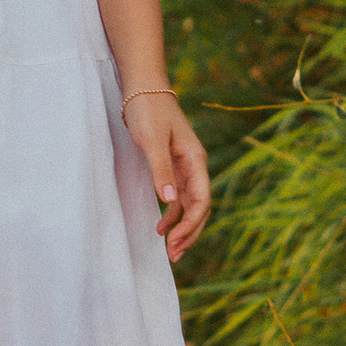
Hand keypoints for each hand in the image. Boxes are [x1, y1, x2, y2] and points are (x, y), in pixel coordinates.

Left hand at [121, 91, 210, 264]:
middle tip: (174, 255)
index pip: (201, 200)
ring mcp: (185, 167)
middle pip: (200, 208)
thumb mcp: (152, 140)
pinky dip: (172, 215)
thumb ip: (161, 170)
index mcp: (195, 160)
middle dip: (190, 233)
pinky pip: (178, 198)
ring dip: (182, 228)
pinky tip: (161, 229)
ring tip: (170, 250)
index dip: (191, 224)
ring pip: (190, 205)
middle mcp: (194, 166)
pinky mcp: (173, 167)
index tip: (175, 241)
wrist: (144, 89)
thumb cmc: (148, 111)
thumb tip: (170, 201)